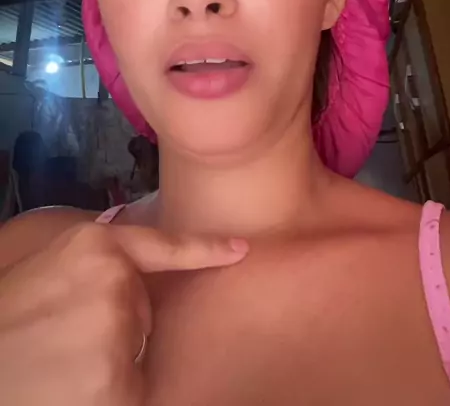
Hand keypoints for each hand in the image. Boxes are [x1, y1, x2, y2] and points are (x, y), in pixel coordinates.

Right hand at [0, 221, 247, 405]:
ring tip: (61, 365)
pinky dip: (109, 395)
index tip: (241, 250)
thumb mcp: (51, 269)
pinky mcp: (117, 376)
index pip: (163, 246)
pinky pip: (131, 388)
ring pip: (135, 353)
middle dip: (117, 328)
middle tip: (63, 339)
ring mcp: (119, 327)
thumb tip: (135, 280)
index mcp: (94, 245)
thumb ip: (96, 268)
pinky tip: (72, 387)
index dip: (205, 250)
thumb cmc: (8, 316)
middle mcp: (115, 279)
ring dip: (109, 364)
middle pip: (142, 312)